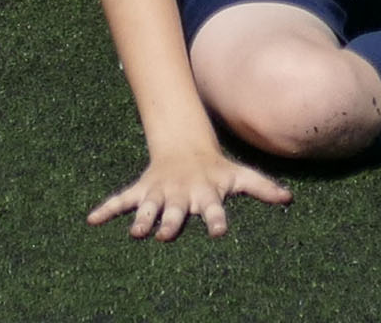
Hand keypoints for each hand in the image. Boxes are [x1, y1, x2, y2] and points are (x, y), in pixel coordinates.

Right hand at [87, 144, 289, 241]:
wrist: (186, 146)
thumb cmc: (216, 170)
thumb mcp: (239, 175)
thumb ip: (263, 187)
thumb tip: (289, 198)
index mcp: (206, 194)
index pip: (213, 209)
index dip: (216, 220)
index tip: (218, 232)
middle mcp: (181, 195)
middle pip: (176, 212)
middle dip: (171, 223)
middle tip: (166, 235)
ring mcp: (160, 193)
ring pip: (148, 208)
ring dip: (142, 219)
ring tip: (136, 232)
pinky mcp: (142, 191)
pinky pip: (121, 200)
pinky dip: (106, 209)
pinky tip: (92, 220)